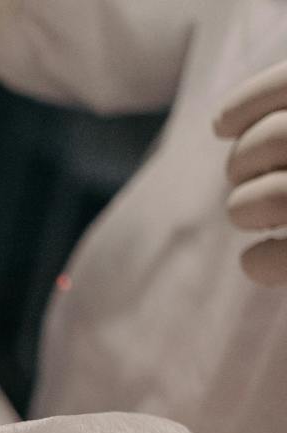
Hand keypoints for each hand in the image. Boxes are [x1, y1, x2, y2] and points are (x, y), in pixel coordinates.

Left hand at [215, 60, 286, 286]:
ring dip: (244, 206)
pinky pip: (283, 262)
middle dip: (243, 160)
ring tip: (249, 212)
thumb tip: (223, 124)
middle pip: (277, 139)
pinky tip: (256, 259)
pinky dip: (259, 262)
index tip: (221, 125)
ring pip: (273, 197)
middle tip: (241, 174)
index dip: (251, 101)